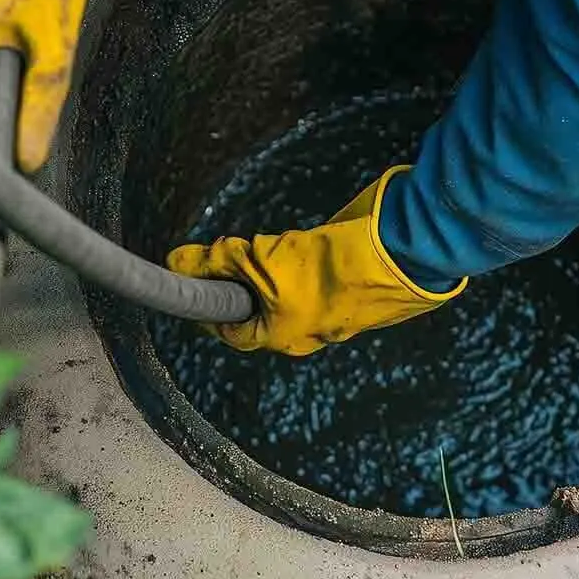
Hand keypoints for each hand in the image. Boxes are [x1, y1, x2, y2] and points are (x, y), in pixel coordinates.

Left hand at [166, 167, 466, 355]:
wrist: (400, 253)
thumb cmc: (334, 270)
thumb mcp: (266, 263)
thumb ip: (222, 263)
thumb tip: (178, 261)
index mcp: (283, 336)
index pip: (229, 326)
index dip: (209, 296)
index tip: (195, 270)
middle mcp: (305, 329)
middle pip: (258, 305)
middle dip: (244, 275)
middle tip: (237, 248)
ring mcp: (330, 309)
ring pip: (286, 288)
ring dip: (275, 263)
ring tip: (279, 242)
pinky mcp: (350, 286)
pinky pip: (314, 275)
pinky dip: (304, 257)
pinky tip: (308, 242)